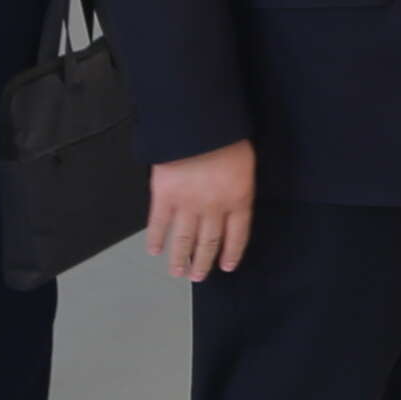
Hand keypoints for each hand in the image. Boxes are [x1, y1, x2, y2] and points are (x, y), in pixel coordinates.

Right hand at [146, 140, 257, 282]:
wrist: (198, 124)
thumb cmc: (226, 136)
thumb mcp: (246, 163)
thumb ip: (239, 186)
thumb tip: (234, 202)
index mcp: (238, 199)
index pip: (237, 235)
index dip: (231, 252)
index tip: (227, 266)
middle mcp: (214, 208)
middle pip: (209, 242)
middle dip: (203, 262)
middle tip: (198, 276)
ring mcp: (187, 204)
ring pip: (184, 239)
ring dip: (180, 258)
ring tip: (178, 271)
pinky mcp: (164, 196)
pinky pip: (159, 223)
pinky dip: (156, 239)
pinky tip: (155, 250)